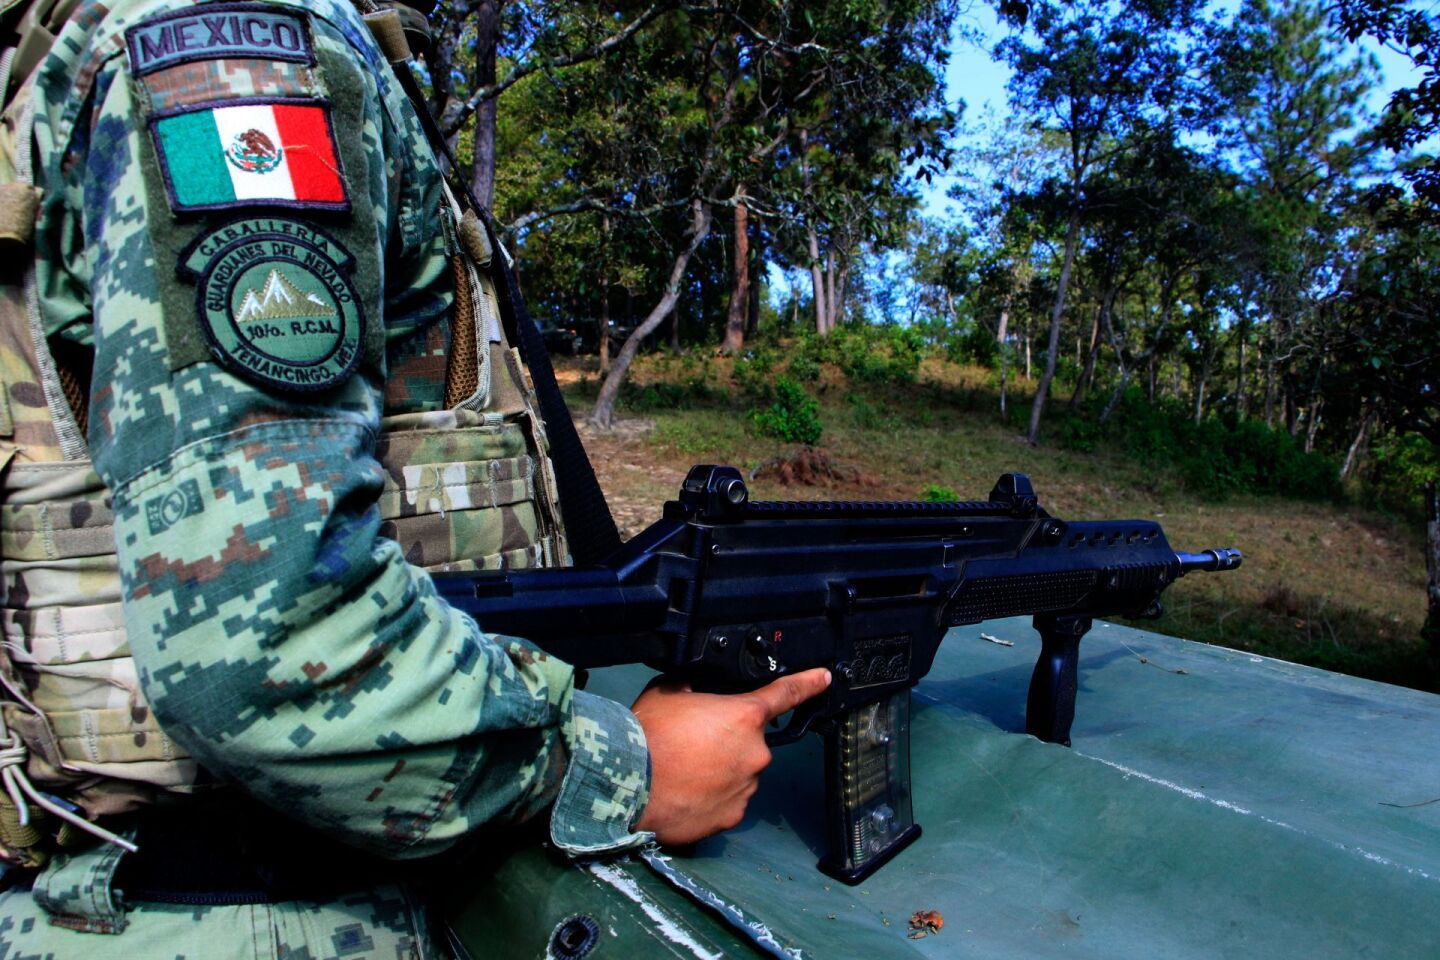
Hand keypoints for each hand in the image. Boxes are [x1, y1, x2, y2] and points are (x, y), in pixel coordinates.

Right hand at [631, 667, 831, 845]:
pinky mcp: (732, 816)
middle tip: (694, 744)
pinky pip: (729, 800)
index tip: (823, 678)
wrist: (629, 785)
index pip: (787, 693)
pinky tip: (688, 792)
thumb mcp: (667, 691)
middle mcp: (755, 751)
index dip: (808, 683)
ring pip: (740, 772)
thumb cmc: (648, 736)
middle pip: (750, 740)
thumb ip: (691, 686)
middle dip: (729, 740)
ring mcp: (746, 787)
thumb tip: (693, 686)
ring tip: (685, 771)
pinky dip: (713, 796)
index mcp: (744, 715)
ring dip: (721, 770)